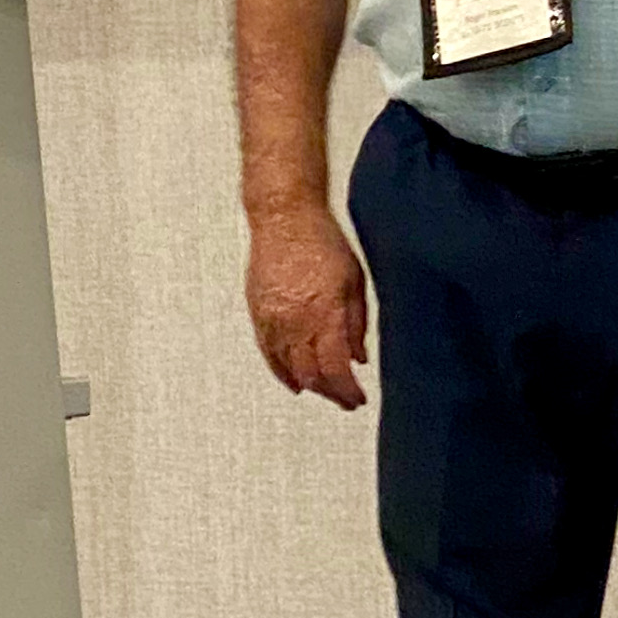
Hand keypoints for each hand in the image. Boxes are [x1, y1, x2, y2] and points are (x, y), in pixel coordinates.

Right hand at [245, 203, 369, 408]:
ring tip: (325, 391)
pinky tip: (294, 383)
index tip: (358, 399)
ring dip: (309, 385)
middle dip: (331, 393)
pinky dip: (282, 372)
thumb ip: (356, 324)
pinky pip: (268, 353)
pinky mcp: (258, 313)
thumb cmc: (323, 242)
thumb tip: (359, 358)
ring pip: (289, 368)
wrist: (284, 218)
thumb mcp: (355, 282)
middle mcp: (295, 322)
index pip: (335, 369)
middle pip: (312, 375)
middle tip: (345, 399)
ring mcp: (273, 320)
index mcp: (324, 314)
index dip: (347, 392)